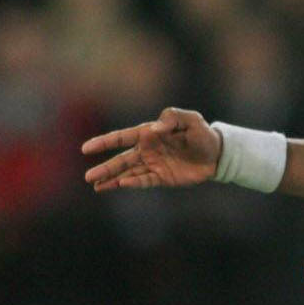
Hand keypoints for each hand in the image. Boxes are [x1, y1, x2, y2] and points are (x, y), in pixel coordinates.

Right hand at [82, 107, 220, 190]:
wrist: (217, 154)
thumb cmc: (202, 133)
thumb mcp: (191, 120)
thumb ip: (173, 118)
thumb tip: (153, 129)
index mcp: (149, 133)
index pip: (122, 137)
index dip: (104, 142)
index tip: (86, 148)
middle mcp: (147, 150)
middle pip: (121, 160)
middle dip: (105, 168)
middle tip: (88, 177)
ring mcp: (153, 165)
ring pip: (128, 173)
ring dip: (113, 179)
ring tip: (96, 186)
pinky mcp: (162, 178)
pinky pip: (144, 181)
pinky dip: (133, 183)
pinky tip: (121, 185)